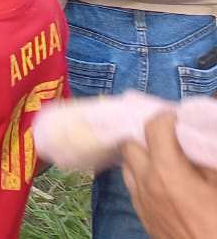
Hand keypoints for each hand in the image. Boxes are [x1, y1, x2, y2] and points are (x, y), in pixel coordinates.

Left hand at [122, 112, 216, 238]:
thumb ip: (204, 158)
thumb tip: (199, 136)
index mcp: (166, 171)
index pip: (153, 128)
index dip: (167, 117)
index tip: (180, 118)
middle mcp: (145, 183)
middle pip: (130, 144)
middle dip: (147, 135)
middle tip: (170, 136)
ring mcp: (141, 201)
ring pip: (127, 166)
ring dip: (141, 155)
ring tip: (165, 156)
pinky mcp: (143, 216)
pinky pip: (133, 186)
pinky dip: (142, 175)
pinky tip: (162, 179)